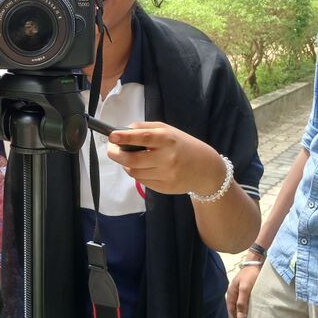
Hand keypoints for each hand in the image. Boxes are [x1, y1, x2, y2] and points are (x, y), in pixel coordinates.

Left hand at [108, 122, 225, 196]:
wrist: (206, 169)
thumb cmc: (183, 145)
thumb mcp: (168, 130)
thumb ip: (145, 129)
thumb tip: (122, 131)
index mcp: (167, 140)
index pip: (143, 138)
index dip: (125, 138)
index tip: (112, 136)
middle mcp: (167, 158)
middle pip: (133, 160)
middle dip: (117, 155)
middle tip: (112, 149)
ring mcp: (166, 175)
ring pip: (134, 172)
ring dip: (126, 165)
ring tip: (129, 158)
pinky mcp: (164, 188)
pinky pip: (142, 181)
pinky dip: (137, 173)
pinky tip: (143, 167)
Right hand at [226, 264, 261, 317]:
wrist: (255, 264)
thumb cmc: (250, 275)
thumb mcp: (245, 288)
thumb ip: (242, 302)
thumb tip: (240, 317)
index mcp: (231, 294)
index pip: (231, 311)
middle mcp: (234, 295)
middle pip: (233, 311)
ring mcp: (239, 294)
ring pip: (237, 309)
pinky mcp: (245, 293)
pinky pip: (242, 305)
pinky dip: (242, 312)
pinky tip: (245, 317)